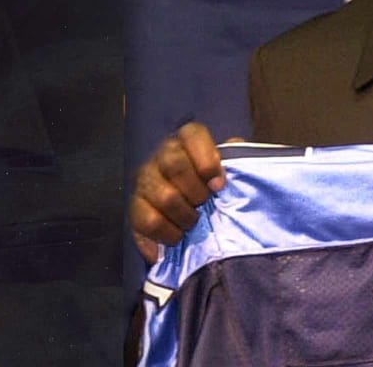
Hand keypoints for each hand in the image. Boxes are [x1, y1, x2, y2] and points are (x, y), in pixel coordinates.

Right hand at [130, 122, 230, 262]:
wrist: (198, 218)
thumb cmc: (217, 190)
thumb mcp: (233, 171)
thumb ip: (237, 157)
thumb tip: (236, 147)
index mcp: (188, 141)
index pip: (192, 134)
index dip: (207, 159)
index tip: (219, 185)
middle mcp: (163, 156)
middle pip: (174, 164)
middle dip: (196, 192)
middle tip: (204, 205)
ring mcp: (145, 180)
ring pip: (163, 196)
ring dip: (184, 217)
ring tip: (192, 224)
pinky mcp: (135, 207)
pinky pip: (147, 221)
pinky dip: (165, 235)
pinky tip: (176, 239)